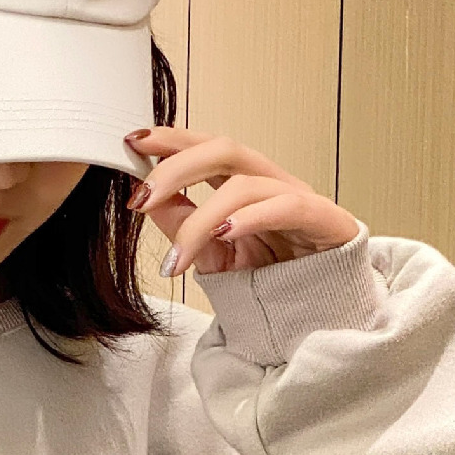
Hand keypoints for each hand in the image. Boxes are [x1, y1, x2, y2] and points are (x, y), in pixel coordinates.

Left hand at [122, 127, 359, 277]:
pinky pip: (285, 207)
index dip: (172, 141)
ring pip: (245, 185)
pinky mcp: (322, 220)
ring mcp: (296, 198)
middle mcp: (269, 183)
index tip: (132, 143)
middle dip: (177, 169)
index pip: (206, 149)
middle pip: (225, 151)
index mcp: (244, 185)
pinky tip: (225, 234)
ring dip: (201, 220)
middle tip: (141, 199)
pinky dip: (252, 217)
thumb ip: (185, 229)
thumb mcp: (215, 258)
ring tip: (176, 259)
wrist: (319, 313)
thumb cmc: (271, 282)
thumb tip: (149, 202)